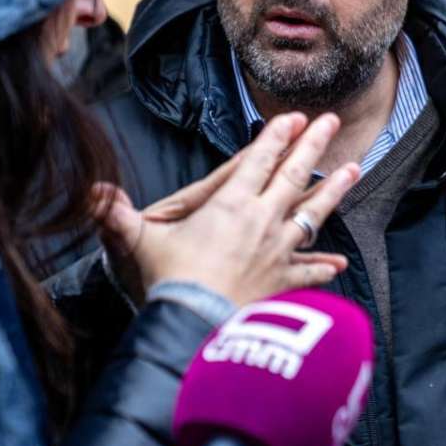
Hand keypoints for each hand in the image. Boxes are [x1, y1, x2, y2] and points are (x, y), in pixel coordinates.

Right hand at [96, 113, 359, 305]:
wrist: (194, 327)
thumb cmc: (166, 281)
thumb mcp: (137, 242)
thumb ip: (115, 216)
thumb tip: (91, 192)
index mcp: (229, 205)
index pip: (257, 162)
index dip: (276, 137)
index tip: (295, 117)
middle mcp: (261, 221)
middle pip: (294, 176)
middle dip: (313, 146)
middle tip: (332, 122)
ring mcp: (276, 251)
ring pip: (313, 213)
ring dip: (335, 191)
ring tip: (354, 169)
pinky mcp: (282, 282)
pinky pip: (307, 272)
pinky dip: (322, 268)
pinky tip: (338, 265)